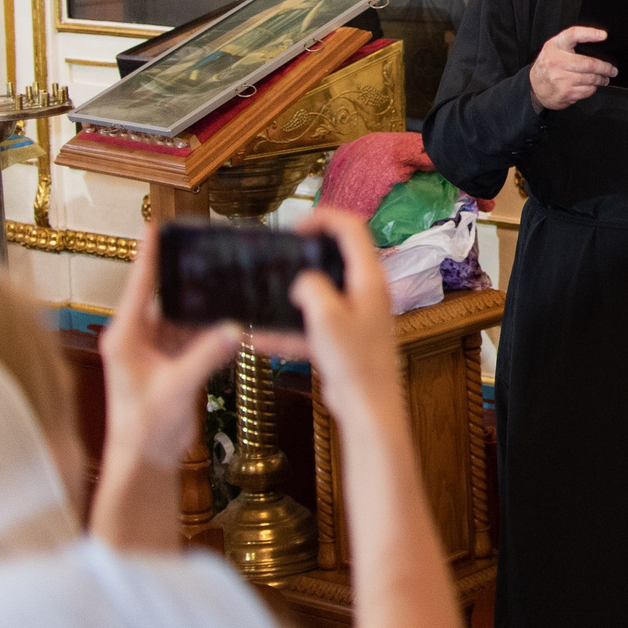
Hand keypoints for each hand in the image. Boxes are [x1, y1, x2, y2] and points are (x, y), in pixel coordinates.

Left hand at [91, 224, 242, 549]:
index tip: (157, 226)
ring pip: (182, 316)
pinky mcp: (172, 365)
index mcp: (125, 337)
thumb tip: (236, 328)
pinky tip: (231, 317)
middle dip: (184, 275)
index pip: (140, 286)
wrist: (144, 463)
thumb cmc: (143, 429)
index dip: (149, 255)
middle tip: (205, 248)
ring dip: (202, 304)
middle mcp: (137, 338)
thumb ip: (206, 356)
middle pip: (163, 296)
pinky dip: (211, 329)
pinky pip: (193, 336)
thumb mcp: (176, 387)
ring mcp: (155, 351)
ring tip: (224, 279)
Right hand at [258, 209, 401, 420]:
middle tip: (279, 255)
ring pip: (320, 295)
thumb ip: (312, 287)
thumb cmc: (354, 361)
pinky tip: (258, 341)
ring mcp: (355, 317)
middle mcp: (365, 293)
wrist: (368, 408)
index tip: (294, 228)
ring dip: (292, 296)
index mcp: (369, 279)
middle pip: (336, 258)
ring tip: (263, 294)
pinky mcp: (344, 341)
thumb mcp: (326, 316)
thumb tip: (303, 280)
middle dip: (305, 254)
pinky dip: (289, 332)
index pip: (351, 229)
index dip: (323, 218)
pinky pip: (312, 328)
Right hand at [528, 24, 614, 110]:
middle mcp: (557, 61)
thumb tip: (598, 39)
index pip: (573, 35)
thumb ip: (571, 41)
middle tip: (611, 70)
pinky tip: (591, 86)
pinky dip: (593, 88)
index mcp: (556, 46)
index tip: (603, 35)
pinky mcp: (565, 93)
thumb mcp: (555, 47)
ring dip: (601, 79)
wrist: (535, 86)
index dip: (589, 34)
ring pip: (591, 79)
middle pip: (589, 64)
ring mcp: (560, 79)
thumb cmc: (549, 64)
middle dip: (605, 68)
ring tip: (604, 78)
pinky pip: (587, 90)